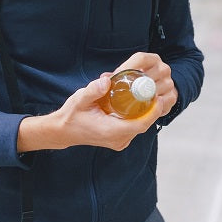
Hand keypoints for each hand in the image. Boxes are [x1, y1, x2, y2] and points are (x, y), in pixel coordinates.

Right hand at [17, 66, 165, 152]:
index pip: (139, 124)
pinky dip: (138, 116)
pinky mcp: (118, 139)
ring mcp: (119, 141)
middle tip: (154, 90)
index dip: (152, 112)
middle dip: (151, 108)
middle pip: (143, 124)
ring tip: (148, 94)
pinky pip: (134, 127)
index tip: (158, 98)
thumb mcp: (79, 100)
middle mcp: (117, 139)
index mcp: (110, 131)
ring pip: (139, 126)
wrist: (63, 131)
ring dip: (145, 112)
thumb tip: (107, 79)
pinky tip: (138, 103)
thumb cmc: (71, 116)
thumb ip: (93, 90)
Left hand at [109, 52, 176, 117]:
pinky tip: (142, 109)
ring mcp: (169, 83)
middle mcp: (163, 69)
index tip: (116, 77)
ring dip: (141, 99)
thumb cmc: (139, 80)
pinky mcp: (172, 97)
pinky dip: (151, 108)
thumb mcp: (127, 73)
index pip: (141, 58)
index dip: (127, 67)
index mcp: (152, 59)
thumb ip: (115, 75)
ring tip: (129, 103)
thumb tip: (104, 78)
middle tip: (118, 94)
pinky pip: (161, 104)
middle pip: (147, 76)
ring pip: (154, 91)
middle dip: (131, 86)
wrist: (157, 90)